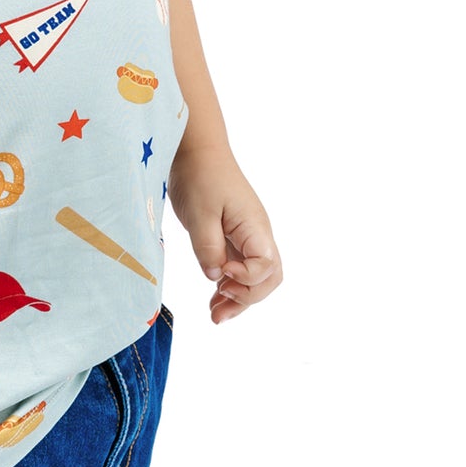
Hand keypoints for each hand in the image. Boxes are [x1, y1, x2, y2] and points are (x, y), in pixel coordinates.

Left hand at [169, 147, 281, 323]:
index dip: (246, 278)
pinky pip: (239, 269)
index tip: (220, 273)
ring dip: (239, 299)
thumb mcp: (200, 212)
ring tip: (215, 316)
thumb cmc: (200, 175)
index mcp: (255, 226)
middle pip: (270, 278)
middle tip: (219, 306)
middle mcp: (257, 234)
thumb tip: (216, 277)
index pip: (267, 266)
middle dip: (248, 298)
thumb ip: (208, 247)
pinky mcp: (232, 237)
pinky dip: (229, 288)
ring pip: (256, 278)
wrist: (196, 150)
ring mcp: (246, 237)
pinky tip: (213, 300)